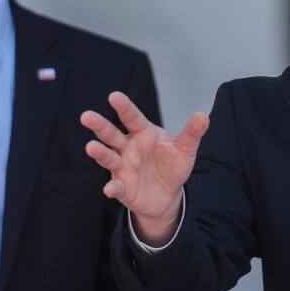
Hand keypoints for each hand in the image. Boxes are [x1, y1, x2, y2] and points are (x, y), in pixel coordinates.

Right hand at [80, 92, 208, 243]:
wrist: (168, 195)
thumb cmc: (172, 165)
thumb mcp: (185, 149)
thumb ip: (192, 133)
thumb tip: (203, 115)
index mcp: (143, 133)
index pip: (132, 118)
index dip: (124, 107)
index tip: (114, 96)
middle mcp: (128, 147)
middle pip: (112, 134)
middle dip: (99, 126)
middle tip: (86, 116)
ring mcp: (123, 167)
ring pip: (108, 157)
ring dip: (99, 153)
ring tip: (90, 147)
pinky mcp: (123, 187)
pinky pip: (116, 186)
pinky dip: (112, 187)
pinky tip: (109, 189)